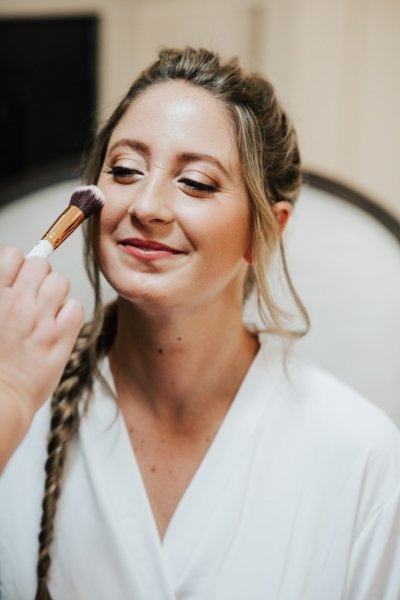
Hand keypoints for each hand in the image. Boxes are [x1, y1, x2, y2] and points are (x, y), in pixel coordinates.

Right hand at [0, 246, 83, 470]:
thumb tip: (8, 280)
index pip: (12, 255)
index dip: (17, 264)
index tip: (17, 277)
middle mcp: (17, 303)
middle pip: (40, 265)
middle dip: (38, 277)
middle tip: (33, 296)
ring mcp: (41, 320)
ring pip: (60, 282)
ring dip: (55, 294)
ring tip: (46, 312)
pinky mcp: (61, 338)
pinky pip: (76, 307)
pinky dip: (69, 315)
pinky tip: (58, 327)